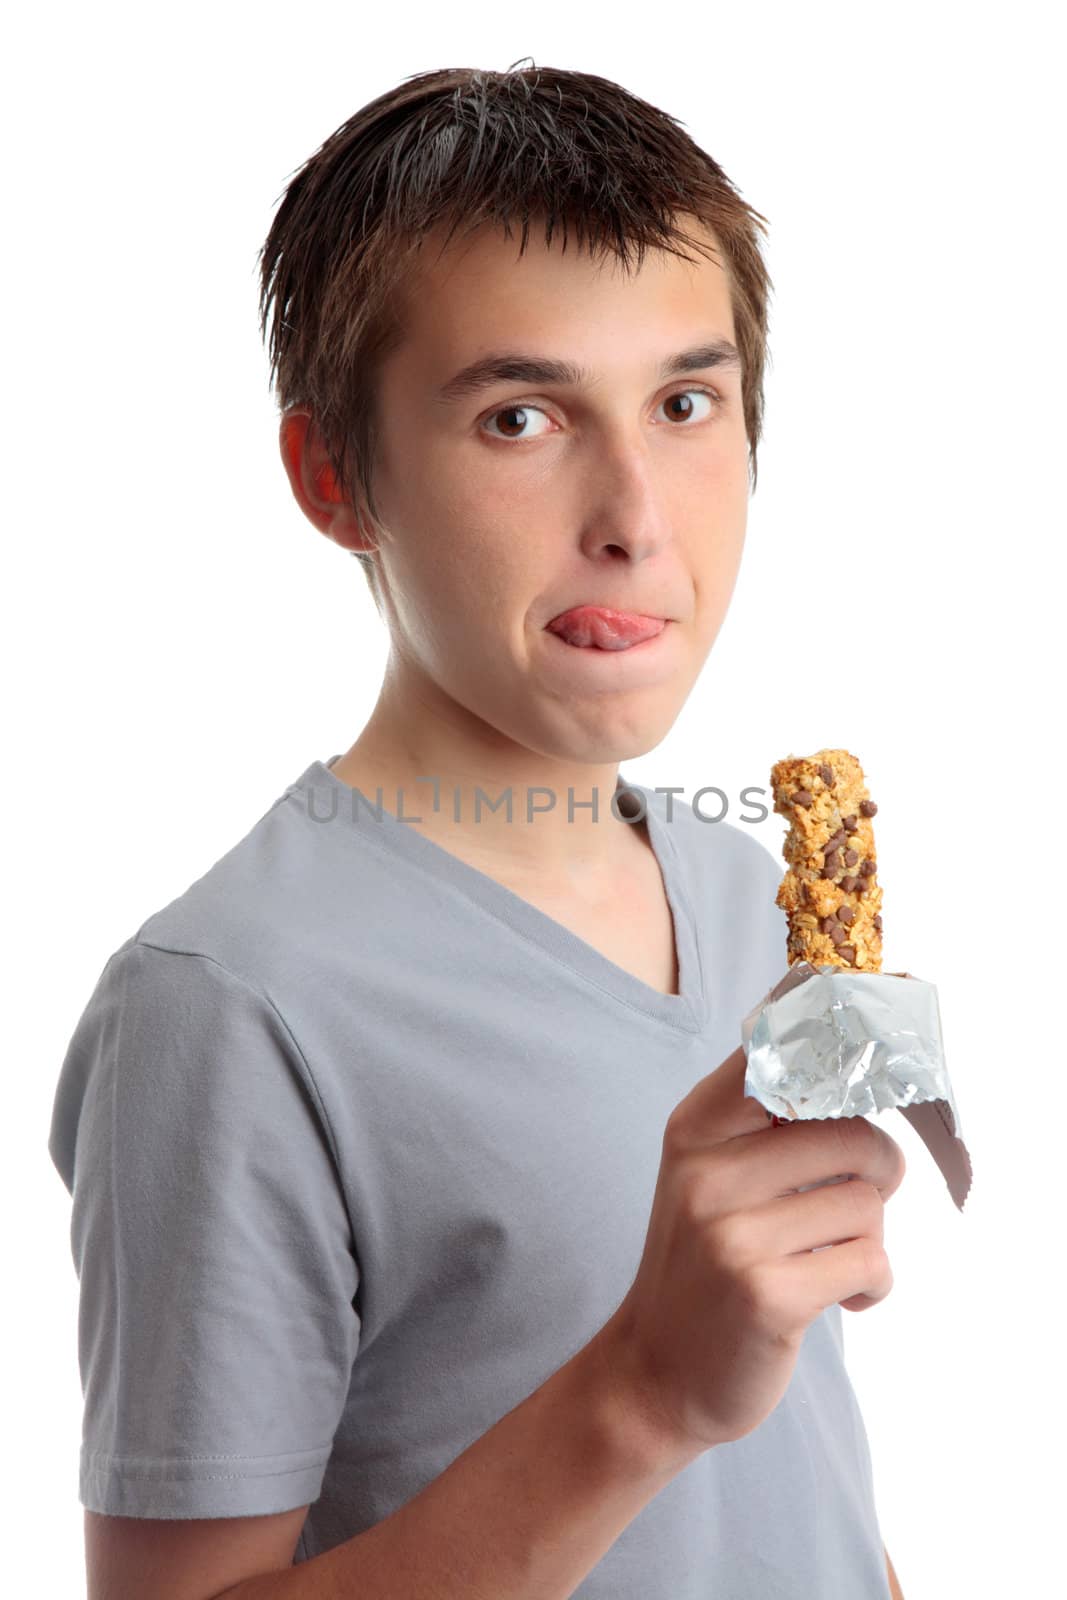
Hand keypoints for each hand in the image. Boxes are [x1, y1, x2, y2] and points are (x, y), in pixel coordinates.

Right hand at [601, 1044, 905, 1458]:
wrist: (656, 1374)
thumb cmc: (703, 1264)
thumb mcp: (708, 1175)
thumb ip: (767, 1121)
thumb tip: (861, 1074)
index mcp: (695, 1128)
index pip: (784, 1057)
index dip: (838, 1069)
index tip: (852, 1097)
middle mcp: (706, 1173)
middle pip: (852, 1134)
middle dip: (875, 1171)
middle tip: (850, 1204)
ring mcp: (732, 1235)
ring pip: (867, 1202)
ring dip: (868, 1237)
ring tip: (828, 1259)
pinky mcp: (767, 1295)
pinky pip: (870, 1262)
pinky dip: (872, 1284)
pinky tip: (839, 1298)